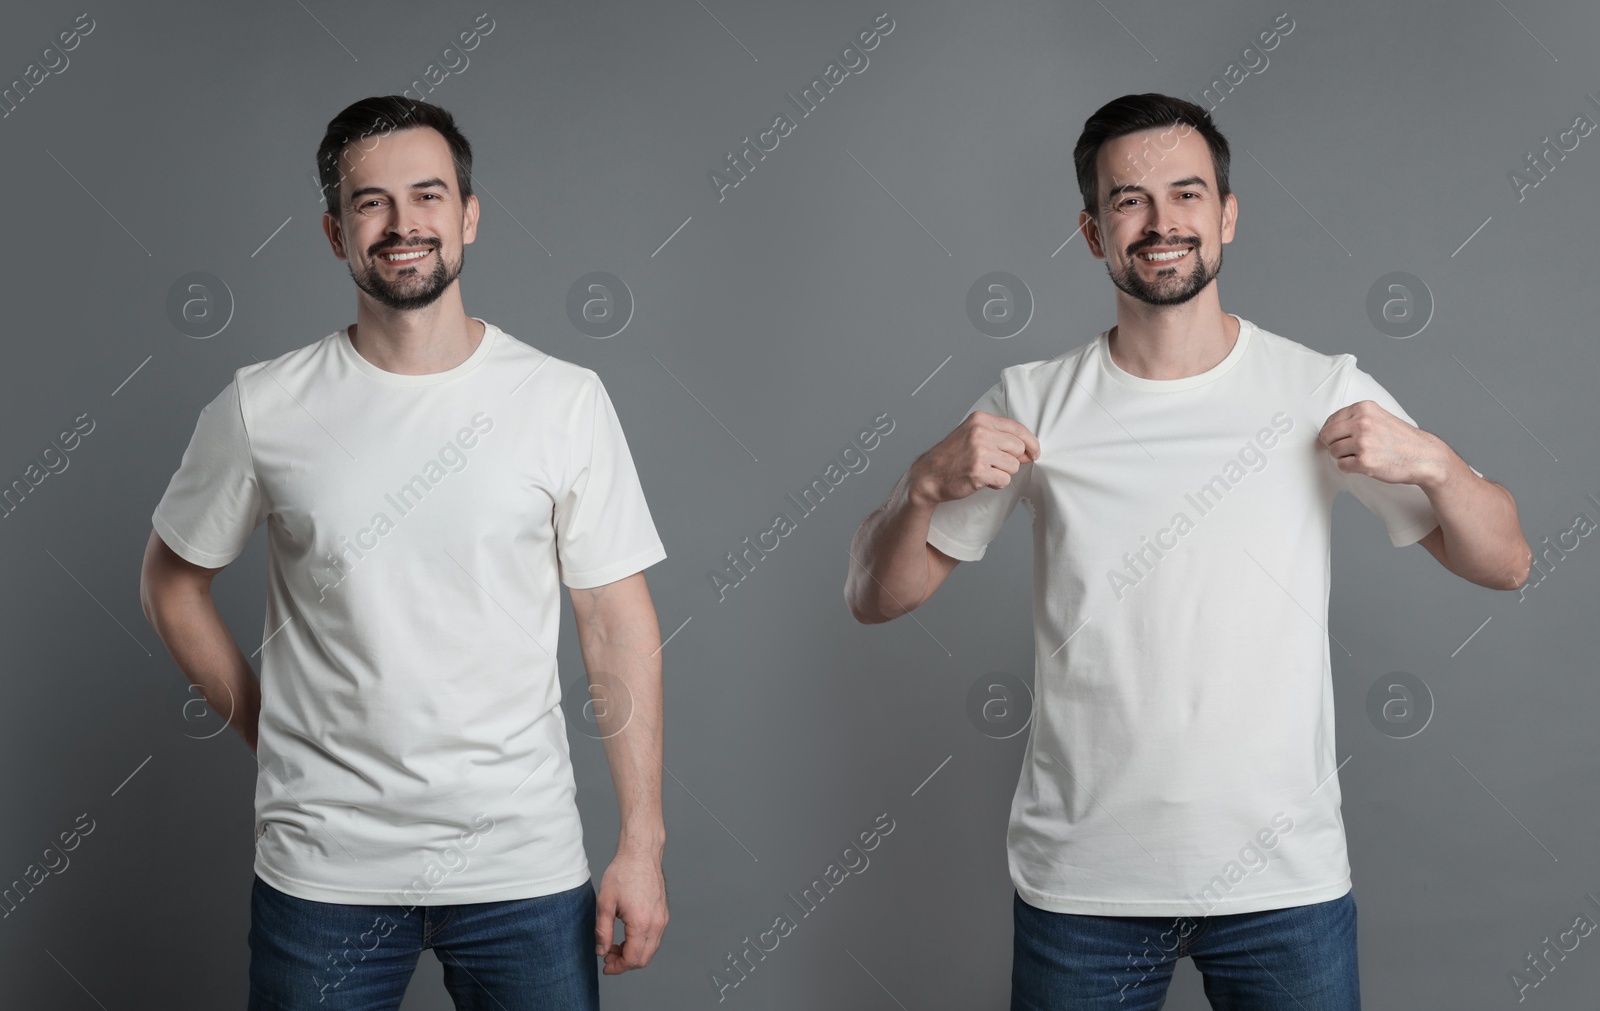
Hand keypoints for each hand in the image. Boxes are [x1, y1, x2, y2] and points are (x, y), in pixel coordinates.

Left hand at [594, 849, 667, 974]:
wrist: (641, 853)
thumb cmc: (623, 873)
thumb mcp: (605, 903)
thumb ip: (602, 931)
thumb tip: (601, 951)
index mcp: (641, 923)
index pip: (633, 959)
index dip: (617, 967)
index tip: (605, 965)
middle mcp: (656, 923)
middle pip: (644, 959)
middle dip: (625, 963)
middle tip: (608, 955)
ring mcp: (662, 919)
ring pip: (651, 950)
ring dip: (633, 954)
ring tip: (615, 945)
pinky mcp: (663, 914)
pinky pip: (655, 938)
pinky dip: (641, 944)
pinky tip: (627, 935)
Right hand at [909, 410, 1040, 508]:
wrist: (928, 475)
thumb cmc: (952, 456)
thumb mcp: (972, 435)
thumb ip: (999, 438)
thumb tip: (1029, 452)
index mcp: (980, 420)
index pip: (1017, 428)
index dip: (1031, 442)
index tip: (1035, 452)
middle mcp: (980, 433)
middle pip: (1018, 448)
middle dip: (1012, 460)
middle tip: (996, 465)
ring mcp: (979, 452)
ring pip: (1013, 466)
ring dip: (1003, 473)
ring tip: (985, 472)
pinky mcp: (978, 472)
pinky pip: (1004, 480)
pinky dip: (996, 484)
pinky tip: (982, 480)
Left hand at [1318, 400, 1445, 487]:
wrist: (1424, 456)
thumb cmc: (1401, 439)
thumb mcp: (1379, 416)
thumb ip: (1356, 418)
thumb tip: (1329, 427)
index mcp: (1364, 409)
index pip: (1331, 420)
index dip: (1332, 432)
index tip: (1338, 438)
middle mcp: (1362, 423)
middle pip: (1327, 436)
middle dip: (1333, 444)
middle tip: (1346, 449)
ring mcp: (1363, 442)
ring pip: (1333, 451)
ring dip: (1343, 456)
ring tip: (1361, 455)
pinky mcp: (1364, 462)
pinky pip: (1342, 466)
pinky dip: (1349, 468)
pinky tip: (1364, 464)